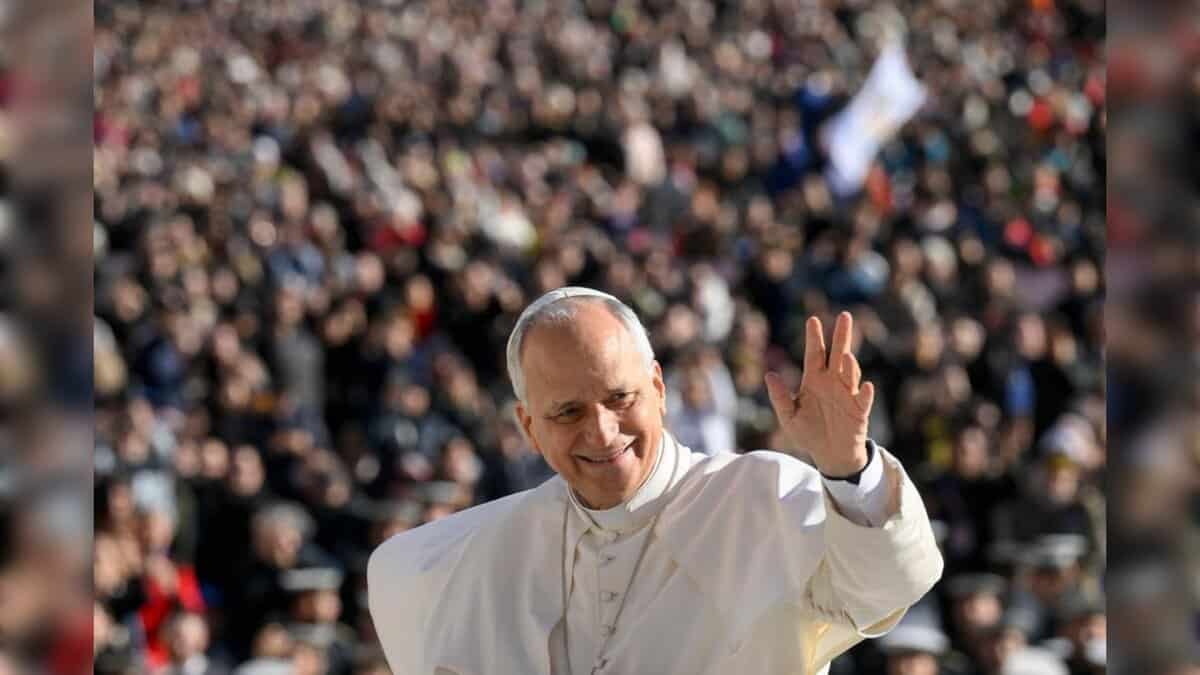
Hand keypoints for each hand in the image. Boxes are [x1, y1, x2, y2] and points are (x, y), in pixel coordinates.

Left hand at [765, 312, 874, 475]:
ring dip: (850, 365)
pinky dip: (864, 393)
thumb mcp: (788, 417)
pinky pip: (863, 399)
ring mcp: (848, 394)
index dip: (814, 337)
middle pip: (838, 354)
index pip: (815, 354)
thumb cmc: (808, 433)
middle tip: (845, 316)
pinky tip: (865, 386)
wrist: (829, 454)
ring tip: (847, 356)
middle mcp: (833, 382)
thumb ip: (779, 397)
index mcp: (814, 380)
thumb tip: (769, 375)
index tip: (813, 319)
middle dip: (842, 336)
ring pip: (851, 374)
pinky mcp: (859, 411)